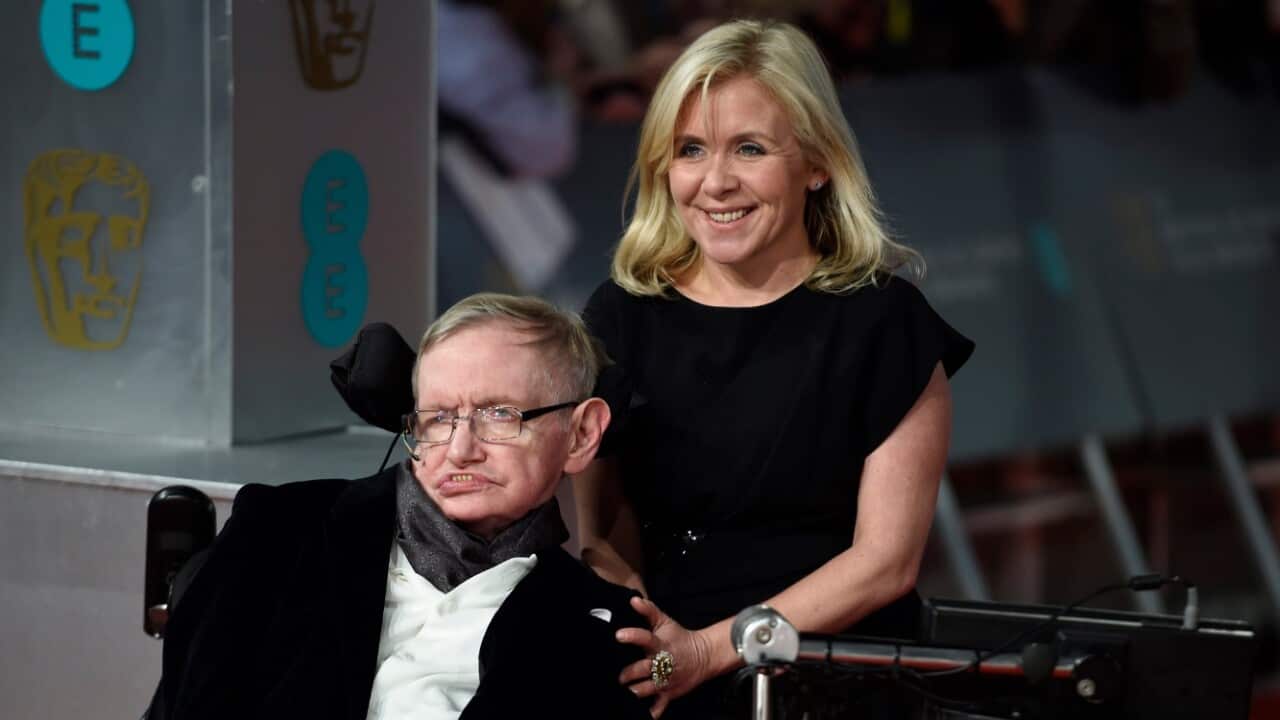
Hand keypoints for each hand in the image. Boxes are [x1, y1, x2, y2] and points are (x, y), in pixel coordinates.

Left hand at [616, 596, 712, 717]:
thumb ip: (648, 611)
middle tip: (618, 675)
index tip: (619, 635)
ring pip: (646, 689)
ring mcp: (666, 681)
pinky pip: (658, 708)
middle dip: (628, 673)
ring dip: (634, 691)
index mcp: (660, 644)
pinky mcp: (668, 694)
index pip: (645, 638)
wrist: (703, 656)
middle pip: (643, 669)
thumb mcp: (665, 622)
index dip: (632, 636)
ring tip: (623, 691)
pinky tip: (640, 713)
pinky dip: (650, 713)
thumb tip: (633, 599)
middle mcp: (663, 664)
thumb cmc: (679, 638)